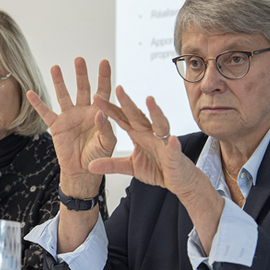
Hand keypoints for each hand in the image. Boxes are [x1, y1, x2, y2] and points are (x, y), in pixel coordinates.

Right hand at [26, 58, 115, 197]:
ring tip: (56, 67)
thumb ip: (105, 128)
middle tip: (79, 59)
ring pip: (63, 95)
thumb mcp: (107, 143)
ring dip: (59, 82)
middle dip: (81, 74)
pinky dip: (38, 103)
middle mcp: (83, 111)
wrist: (82, 171)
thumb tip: (100, 113)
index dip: (104, 77)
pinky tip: (31, 92)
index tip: (104, 62)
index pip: (103, 91)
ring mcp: (69, 117)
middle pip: (83, 88)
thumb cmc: (98, 156)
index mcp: (98, 112)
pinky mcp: (56, 126)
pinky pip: (45, 113)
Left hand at [90, 87, 223, 252]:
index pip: (122, 119)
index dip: (110, 109)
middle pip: (138, 116)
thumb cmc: (158, 169)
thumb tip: (89, 166)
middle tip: (118, 89)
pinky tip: (172, 139)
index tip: (97, 98)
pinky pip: (173, 149)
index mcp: (139, 135)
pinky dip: (172, 144)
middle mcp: (151, 134)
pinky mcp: (175, 156)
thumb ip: (111, 164)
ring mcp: (164, 143)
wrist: (179, 180)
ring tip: (149, 100)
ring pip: (159, 124)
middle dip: (128, 103)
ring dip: (155, 113)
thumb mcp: (130, 168)